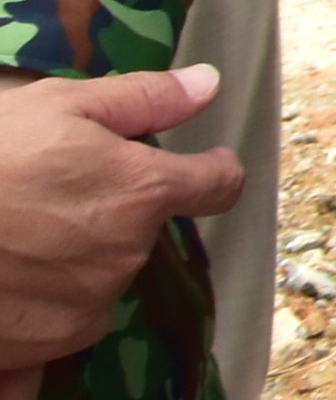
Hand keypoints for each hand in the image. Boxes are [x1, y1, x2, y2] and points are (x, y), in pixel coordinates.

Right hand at [0, 67, 240, 370]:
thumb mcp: (62, 107)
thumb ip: (145, 98)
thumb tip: (207, 85)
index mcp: (142, 192)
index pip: (217, 185)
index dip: (213, 172)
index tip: (208, 168)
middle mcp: (126, 256)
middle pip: (142, 232)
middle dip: (112, 213)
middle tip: (54, 194)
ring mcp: (85, 307)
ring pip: (101, 278)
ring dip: (77, 260)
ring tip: (21, 237)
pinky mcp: (43, 348)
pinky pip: (62, 326)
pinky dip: (44, 312)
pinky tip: (13, 289)